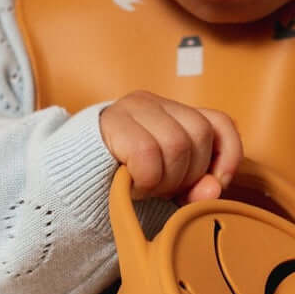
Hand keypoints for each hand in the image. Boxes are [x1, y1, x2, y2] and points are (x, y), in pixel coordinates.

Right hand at [100, 90, 243, 204]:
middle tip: (162, 190)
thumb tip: (214, 188)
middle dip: (188, 174)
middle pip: (199, 135)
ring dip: (165, 179)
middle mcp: (156, 103)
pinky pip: (147, 153)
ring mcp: (133, 108)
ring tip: (145, 189)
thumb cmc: (122, 184)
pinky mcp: (112, 122)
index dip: (228, 156)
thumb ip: (194, 189)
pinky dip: (146, 179)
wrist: (66, 180)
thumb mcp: (166, 187)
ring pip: (176, 143)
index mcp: (174, 114)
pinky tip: (133, 187)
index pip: (220, 124)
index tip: (217, 183)